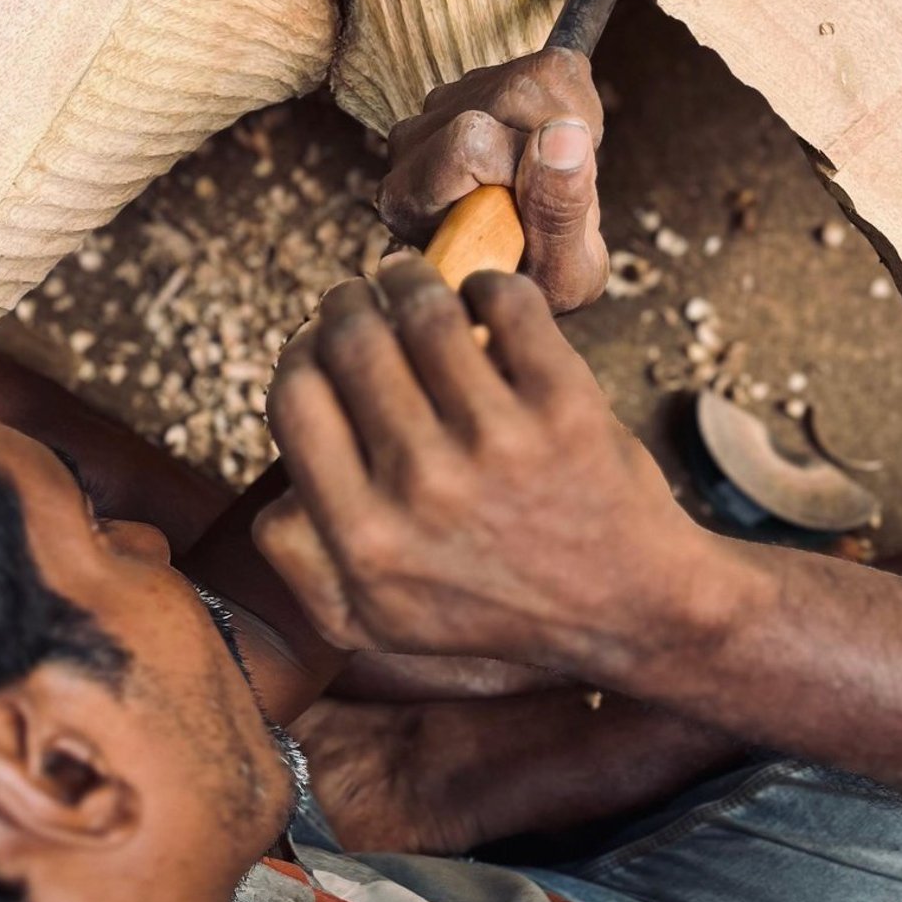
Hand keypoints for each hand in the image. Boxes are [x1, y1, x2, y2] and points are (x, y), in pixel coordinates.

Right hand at [255, 256, 726, 681]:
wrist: (629, 608)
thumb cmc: (493, 606)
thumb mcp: (370, 622)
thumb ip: (298, 561)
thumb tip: (272, 485)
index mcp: (363, 541)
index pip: (295, 399)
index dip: (300, 354)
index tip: (321, 346)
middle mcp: (423, 491)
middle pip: (350, 341)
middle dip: (348, 303)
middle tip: (361, 298)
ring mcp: (497, 445)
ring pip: (423, 309)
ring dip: (409, 278)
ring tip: (411, 280)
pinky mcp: (564, 406)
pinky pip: (506, 302)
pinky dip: (489, 285)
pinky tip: (485, 301)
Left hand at [378, 49, 606, 310]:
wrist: (536, 263)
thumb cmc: (541, 277)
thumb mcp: (563, 273)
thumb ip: (558, 214)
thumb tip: (562, 136)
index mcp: (409, 201)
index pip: (470, 143)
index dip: (529, 169)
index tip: (542, 210)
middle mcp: (410, 144)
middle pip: (508, 96)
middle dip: (557, 139)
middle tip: (559, 190)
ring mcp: (443, 107)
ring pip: (531, 76)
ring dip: (569, 123)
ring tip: (555, 173)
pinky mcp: (482, 81)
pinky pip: (554, 66)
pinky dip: (577, 105)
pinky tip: (555, 146)